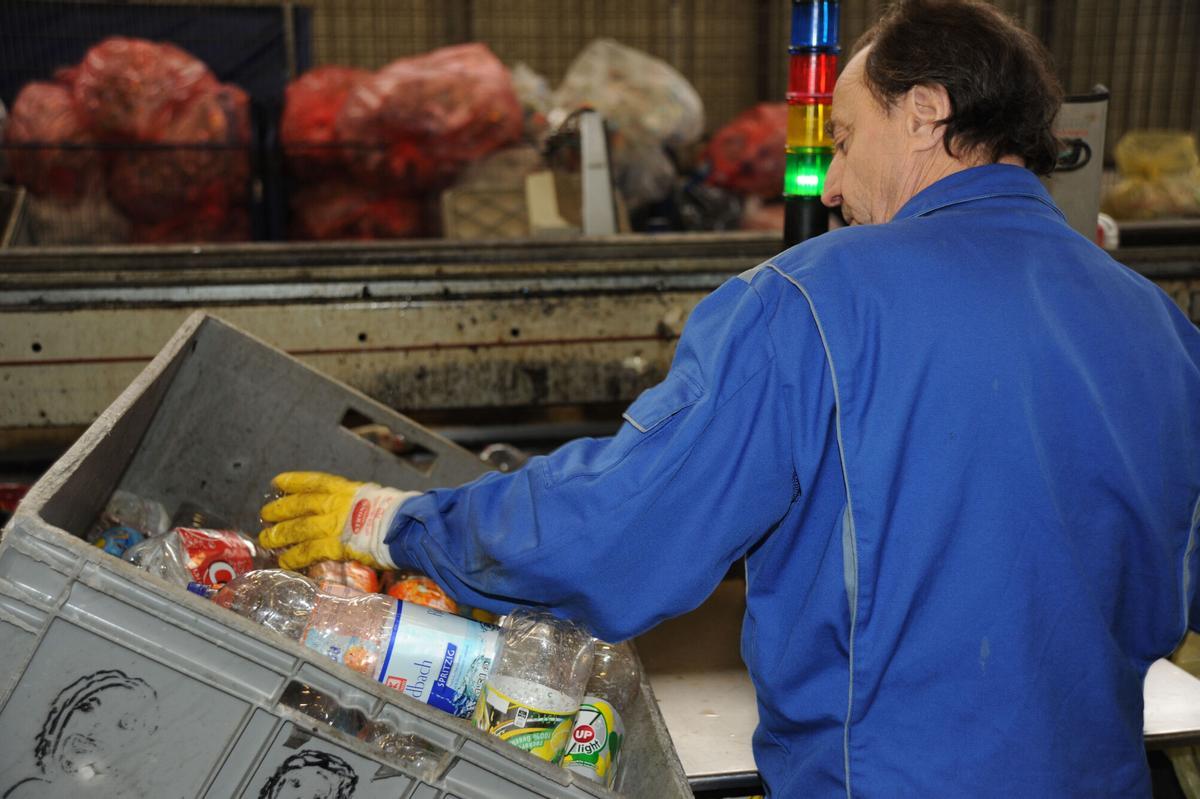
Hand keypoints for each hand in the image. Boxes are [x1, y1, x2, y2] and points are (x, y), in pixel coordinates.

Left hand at [259, 471, 418, 570]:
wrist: (407, 526)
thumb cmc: (401, 513)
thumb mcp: (377, 499)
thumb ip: (359, 505)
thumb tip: (355, 514)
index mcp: (348, 490)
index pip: (314, 483)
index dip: (294, 482)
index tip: (278, 483)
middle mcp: (337, 504)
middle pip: (300, 505)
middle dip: (280, 510)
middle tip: (265, 515)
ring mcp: (334, 525)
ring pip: (298, 529)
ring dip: (280, 535)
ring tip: (267, 540)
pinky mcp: (335, 546)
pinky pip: (308, 552)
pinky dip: (294, 556)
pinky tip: (285, 561)